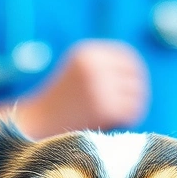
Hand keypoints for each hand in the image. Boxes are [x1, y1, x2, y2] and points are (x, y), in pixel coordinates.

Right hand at [17, 40, 148, 137]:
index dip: (134, 73)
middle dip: (134, 92)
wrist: (37, 124)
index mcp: (87, 53)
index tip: (131, 87)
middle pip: (136, 76)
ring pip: (138, 95)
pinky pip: (133, 112)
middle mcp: (94, 66)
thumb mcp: (80, 73)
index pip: (128, 56)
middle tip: (124, 106)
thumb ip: (105, 68)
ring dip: (133, 107)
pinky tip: (115, 124)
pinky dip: (130, 120)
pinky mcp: (106, 108)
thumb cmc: (61, 102)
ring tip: (116, 116)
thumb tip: (139, 72)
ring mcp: (100, 86)